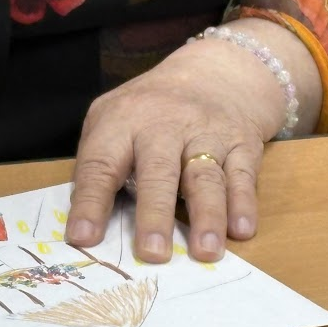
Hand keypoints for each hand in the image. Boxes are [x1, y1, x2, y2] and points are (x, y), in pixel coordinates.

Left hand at [66, 20, 319, 262]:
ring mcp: (207, 134)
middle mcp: (164, 126)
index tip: (83, 238)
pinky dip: (243, 204)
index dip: (90, 202)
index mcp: (122, 122)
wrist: (215, 72)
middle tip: (152, 254)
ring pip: (205, 177)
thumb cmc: (149, 110)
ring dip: (207, 216)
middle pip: (158, 172)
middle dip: (155, 215)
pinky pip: (243, 175)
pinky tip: (241, 231)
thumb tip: (85, 227)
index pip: (101, 165)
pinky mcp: (242, 144)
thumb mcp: (111, 119)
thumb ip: (97, 165)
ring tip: (205, 252)